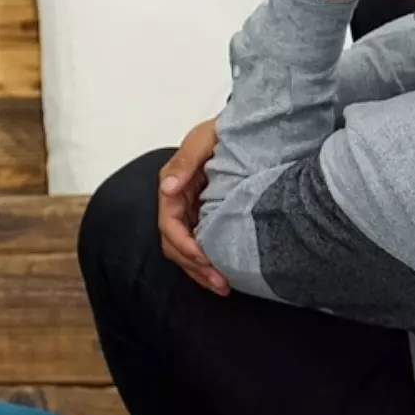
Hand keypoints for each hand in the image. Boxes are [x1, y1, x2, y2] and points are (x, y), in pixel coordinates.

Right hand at [158, 118, 227, 296]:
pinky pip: (202, 246)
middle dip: (194, 267)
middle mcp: (178, 203)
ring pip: (186, 251)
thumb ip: (185, 161)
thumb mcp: (203, 140)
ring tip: (223, 287)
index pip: (169, 224)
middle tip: (219, 282)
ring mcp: (193, 212)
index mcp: (173, 187)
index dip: (184, 245)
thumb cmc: (225, 131)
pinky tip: (226, 274)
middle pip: (175, 244)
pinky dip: (210, 263)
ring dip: (201, 271)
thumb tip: (166, 189)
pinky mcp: (208, 218)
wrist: (247, 127)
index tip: (203, 258)